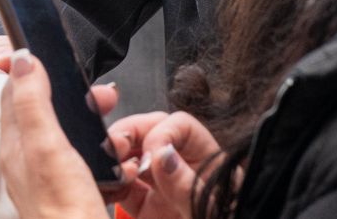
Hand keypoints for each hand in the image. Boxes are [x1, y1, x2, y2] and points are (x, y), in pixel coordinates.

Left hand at [0, 51, 110, 218]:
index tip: (58, 58)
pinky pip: (82, 159)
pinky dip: (101, 151)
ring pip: (66, 134)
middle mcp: (24, 160)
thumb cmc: (64, 211)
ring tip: (116, 127)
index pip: (15, 91)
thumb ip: (35, 103)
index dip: (37, 70)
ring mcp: (45, 177)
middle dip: (76, 98)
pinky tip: (117, 159)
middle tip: (104, 97)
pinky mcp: (66, 191)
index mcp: (14, 144)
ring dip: (92, 123)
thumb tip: (22, 59)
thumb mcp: (49, 147)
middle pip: (46, 111)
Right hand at [105, 111, 219, 218]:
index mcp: (207, 162)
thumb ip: (188, 185)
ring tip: (110, 168)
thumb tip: (163, 154)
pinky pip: (123, 190)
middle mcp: (182, 170)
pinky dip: (110, 185)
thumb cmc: (230, 217)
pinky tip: (106, 187)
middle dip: (128, 135)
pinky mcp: (146, 211)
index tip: (150, 154)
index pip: (179, 126)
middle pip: (150, 133)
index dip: (160, 133)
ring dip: (115, 158)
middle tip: (114, 148)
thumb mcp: (213, 209)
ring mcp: (162, 190)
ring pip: (132, 158)